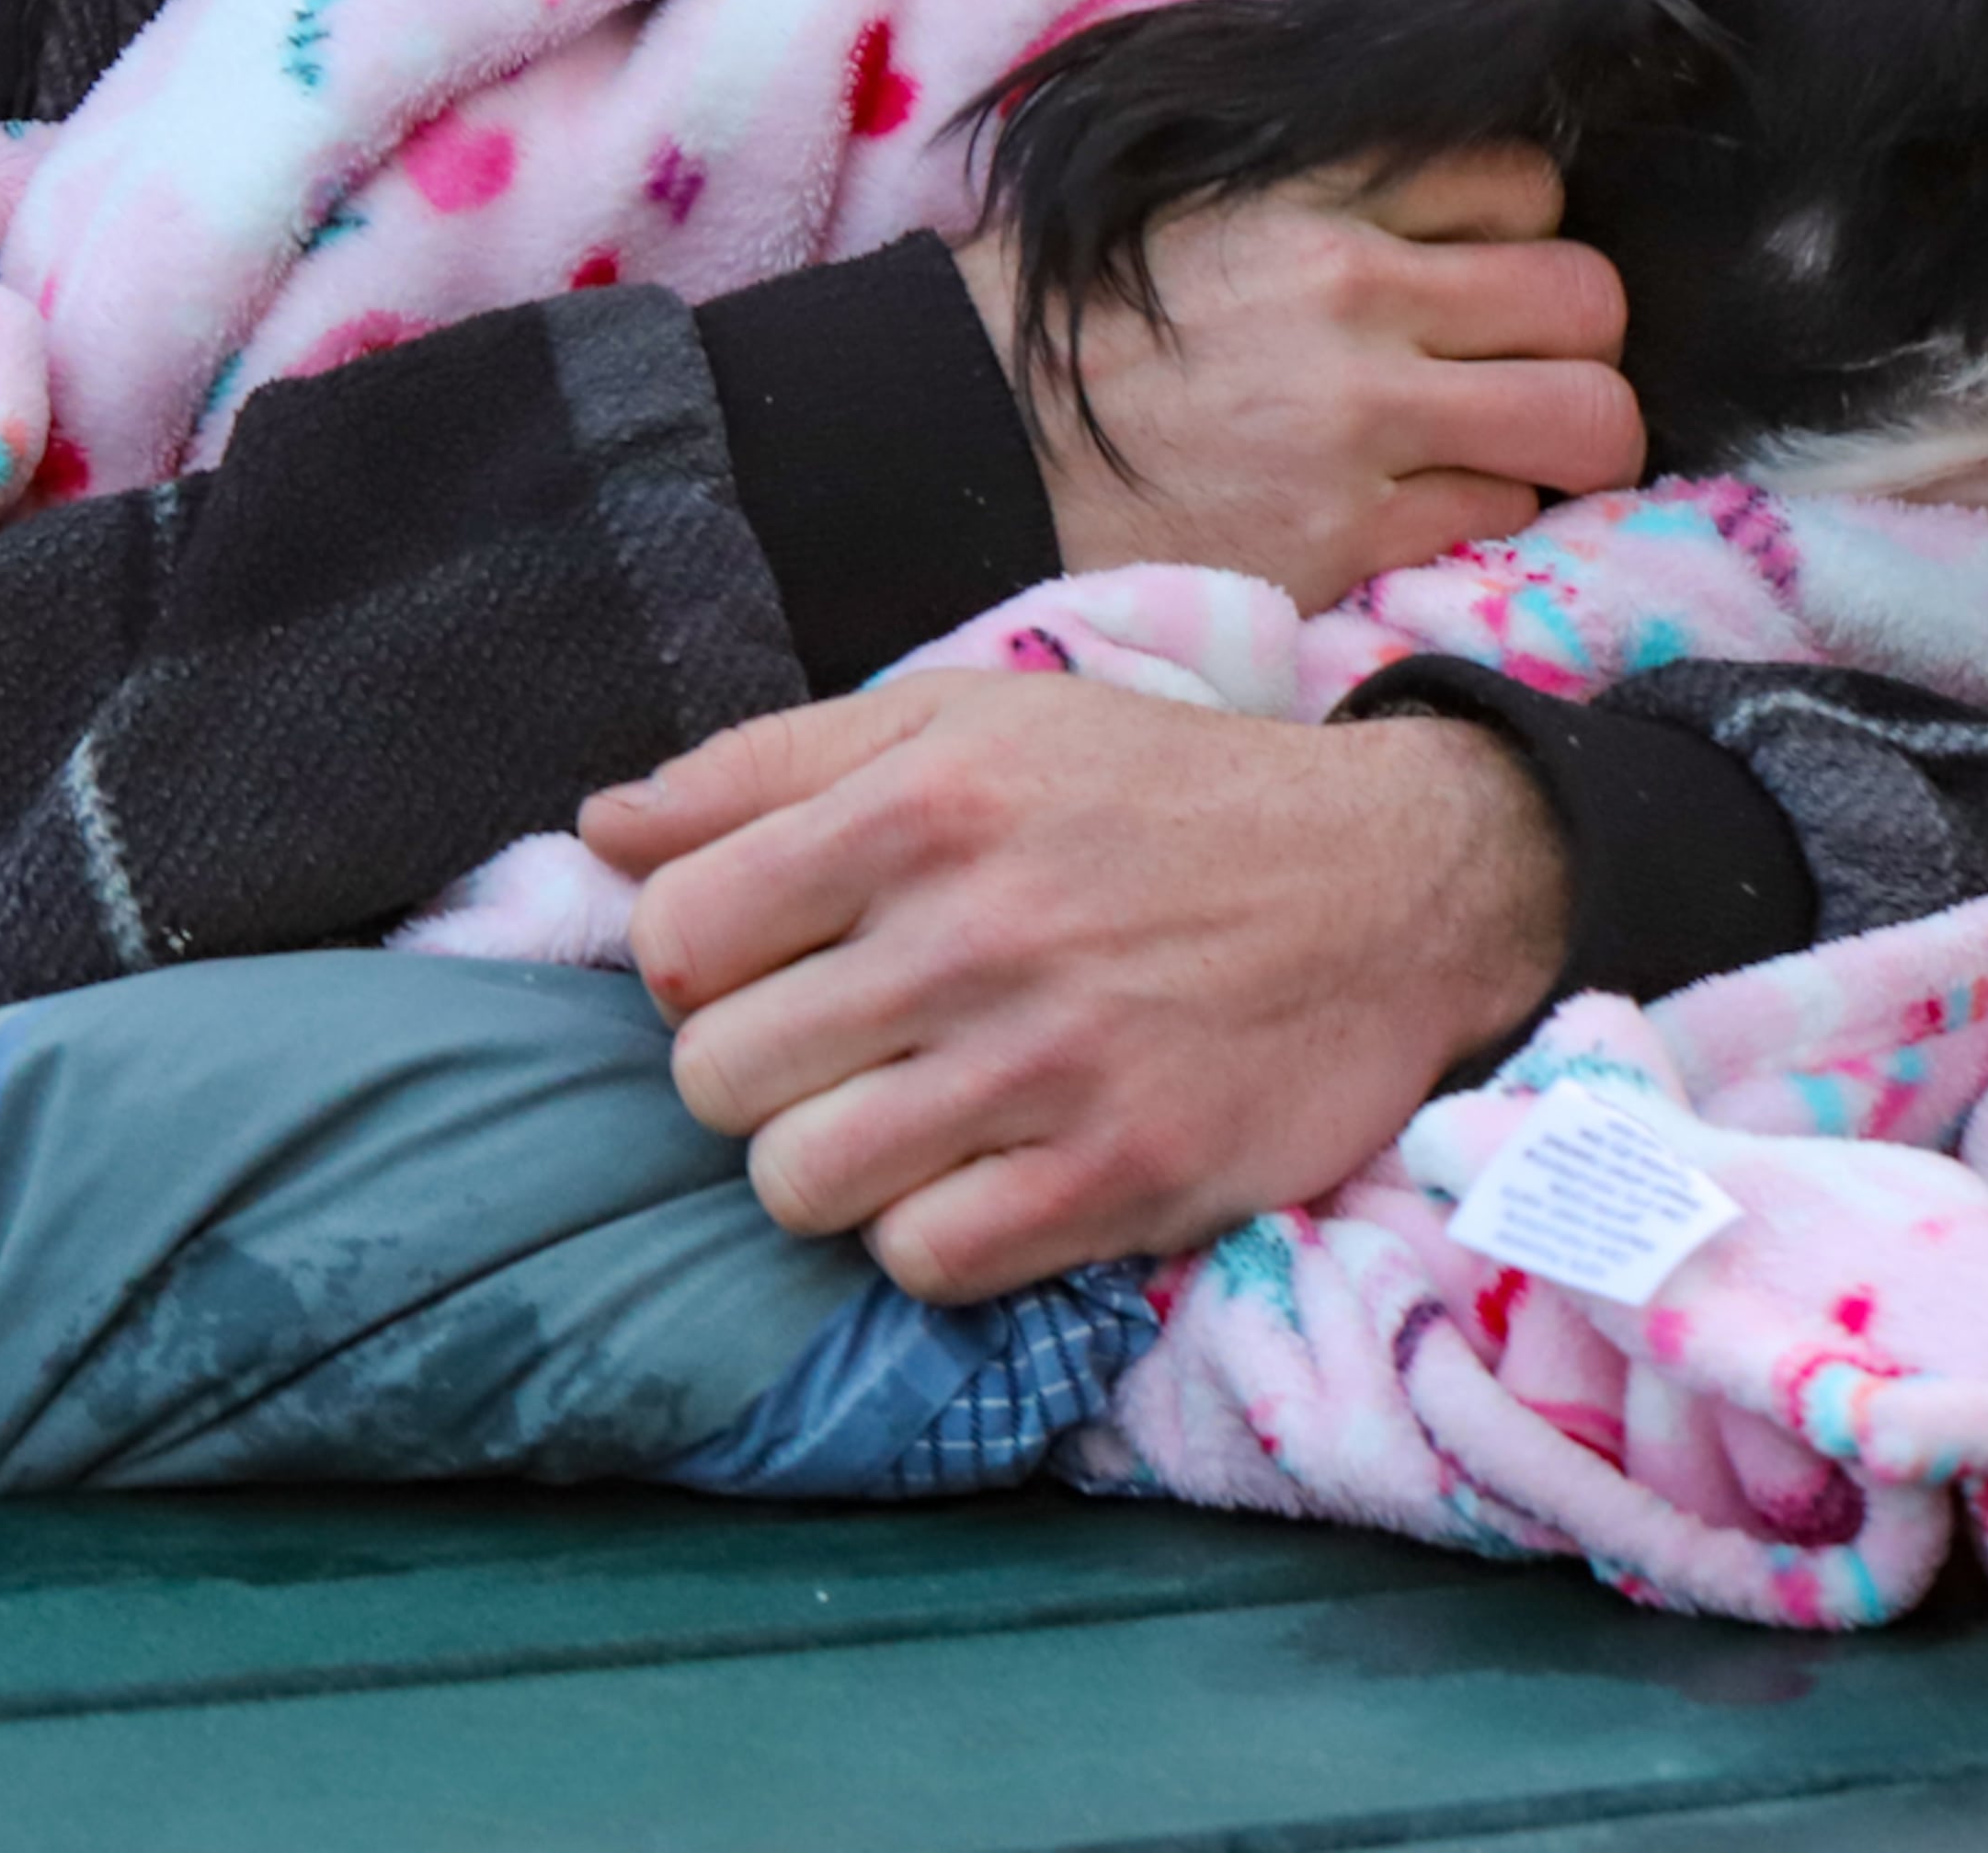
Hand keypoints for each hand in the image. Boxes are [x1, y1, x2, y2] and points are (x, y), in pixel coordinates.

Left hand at [581, 676, 1570, 1300]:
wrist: (1389, 880)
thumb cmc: (1147, 793)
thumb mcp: (961, 723)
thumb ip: (766, 767)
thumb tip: (598, 829)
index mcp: (918, 799)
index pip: (674, 931)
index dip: (694, 961)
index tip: (766, 959)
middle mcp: (972, 928)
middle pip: (715, 1076)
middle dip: (752, 1071)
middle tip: (839, 1042)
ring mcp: (1048, 1063)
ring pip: (799, 1185)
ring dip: (832, 1163)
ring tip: (903, 1112)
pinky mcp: (1122, 1176)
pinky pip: (923, 1264)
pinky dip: (930, 1235)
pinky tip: (985, 1169)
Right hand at [950, 138, 1639, 610]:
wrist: (956, 446)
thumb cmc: (1066, 320)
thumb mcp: (1186, 195)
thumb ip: (1319, 181)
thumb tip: (1438, 191)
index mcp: (1313, 188)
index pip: (1526, 180)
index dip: (1523, 233)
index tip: (1483, 274)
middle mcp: (1353, 286)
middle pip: (1587, 297)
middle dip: (1574, 341)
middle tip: (1522, 372)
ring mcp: (1358, 414)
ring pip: (1587, 417)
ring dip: (1565, 441)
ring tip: (1507, 452)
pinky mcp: (1344, 531)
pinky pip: (1503, 514)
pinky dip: (1483, 516)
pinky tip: (1418, 508)